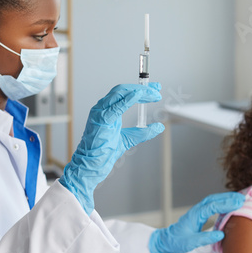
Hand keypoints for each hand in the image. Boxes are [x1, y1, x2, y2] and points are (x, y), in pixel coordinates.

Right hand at [60, 83, 163, 214]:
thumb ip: (142, 132)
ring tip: (152, 94)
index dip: (141, 90)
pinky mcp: (101, 120)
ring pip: (120, 93)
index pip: (125, 94)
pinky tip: (138, 95)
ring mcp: (100, 112)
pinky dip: (128, 99)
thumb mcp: (128, 139)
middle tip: (157, 90)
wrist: (91, 164)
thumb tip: (159, 127)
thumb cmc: (104, 152)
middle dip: (142, 88)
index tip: (156, 89)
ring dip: (138, 91)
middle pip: (123, 90)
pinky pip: (116, 107)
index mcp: (108, 111)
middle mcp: (103, 108)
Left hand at [148, 192, 244, 252]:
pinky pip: (212, 206)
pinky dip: (221, 203)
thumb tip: (221, 235)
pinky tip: (229, 206)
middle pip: (214, 199)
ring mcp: (198, 212)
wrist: (166, 241)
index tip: (237, 204)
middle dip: (228, 197)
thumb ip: (205, 238)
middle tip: (242, 198)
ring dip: (225, 198)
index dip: (225, 204)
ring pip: (213, 201)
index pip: (212, 206)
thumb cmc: (177, 242)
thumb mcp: (191, 243)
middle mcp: (197, 210)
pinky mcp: (199, 215)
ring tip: (238, 199)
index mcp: (195, 215)